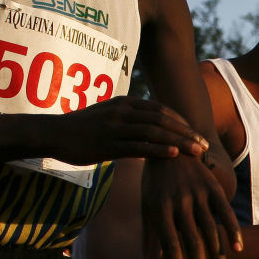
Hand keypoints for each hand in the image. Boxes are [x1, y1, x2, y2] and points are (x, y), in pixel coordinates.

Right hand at [51, 96, 208, 164]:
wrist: (53, 134)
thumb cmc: (81, 129)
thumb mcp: (108, 117)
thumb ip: (129, 121)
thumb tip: (149, 135)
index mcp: (125, 103)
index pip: (161, 110)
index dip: (182, 122)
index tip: (197, 133)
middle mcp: (122, 112)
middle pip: (163, 120)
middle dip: (187, 132)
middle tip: (205, 145)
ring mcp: (115, 128)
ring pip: (155, 133)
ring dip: (180, 142)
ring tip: (198, 152)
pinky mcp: (107, 144)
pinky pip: (138, 146)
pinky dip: (158, 150)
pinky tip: (174, 156)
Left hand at [143, 156, 241, 258]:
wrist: (169, 144)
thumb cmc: (155, 183)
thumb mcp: (147, 206)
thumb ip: (150, 237)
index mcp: (159, 209)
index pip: (170, 244)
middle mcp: (179, 202)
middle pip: (192, 242)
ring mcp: (197, 194)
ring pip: (210, 231)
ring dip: (218, 257)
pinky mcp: (212, 187)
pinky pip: (225, 212)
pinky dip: (233, 231)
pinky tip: (238, 249)